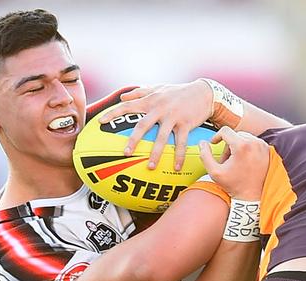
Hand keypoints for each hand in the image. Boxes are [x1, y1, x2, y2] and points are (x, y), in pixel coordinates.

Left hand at [98, 80, 212, 170]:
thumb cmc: (178, 92)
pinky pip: (181, 143)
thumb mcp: (158, 88)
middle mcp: (160, 108)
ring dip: (156, 153)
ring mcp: (173, 117)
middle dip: (133, 140)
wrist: (204, 92)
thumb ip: (139, 92)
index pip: (128, 106)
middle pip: (143, 125)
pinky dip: (179, 156)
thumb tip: (122, 97)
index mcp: (151, 100)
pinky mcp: (186, 124)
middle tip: (125, 153)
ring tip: (150, 167)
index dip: (113, 113)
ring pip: (162, 137)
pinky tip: (176, 168)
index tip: (101, 122)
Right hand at [199, 126, 268, 200]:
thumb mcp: (214, 172)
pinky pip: (252, 142)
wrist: (252, 195)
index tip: (214, 143)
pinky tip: (243, 161)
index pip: (225, 131)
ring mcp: (262, 146)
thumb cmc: (234, 185)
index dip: (216, 136)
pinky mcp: (266, 150)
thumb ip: (205, 155)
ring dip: (237, 146)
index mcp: (242, 146)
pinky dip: (246, 148)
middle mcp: (254, 143)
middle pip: (235, 134)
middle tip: (226, 160)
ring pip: (244, 137)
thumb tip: (203, 143)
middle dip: (227, 145)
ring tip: (235, 161)